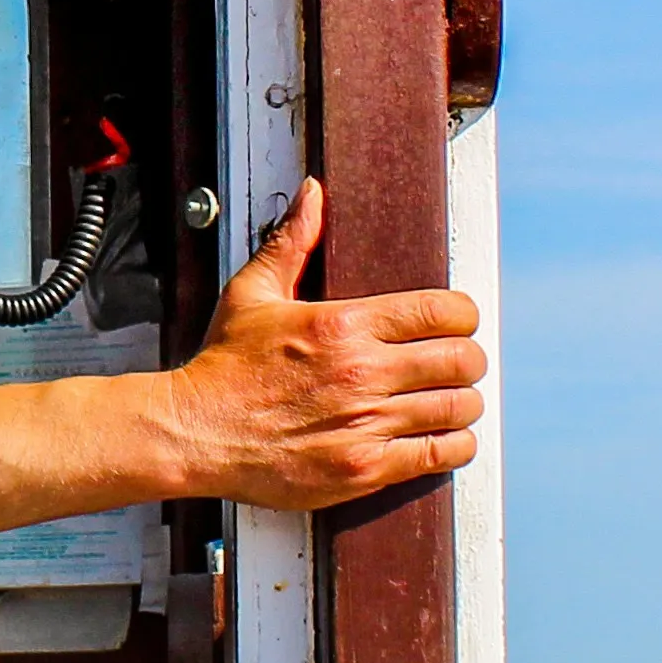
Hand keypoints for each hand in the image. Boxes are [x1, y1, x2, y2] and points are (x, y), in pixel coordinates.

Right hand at [150, 180, 486, 510]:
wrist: (194, 433)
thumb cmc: (224, 368)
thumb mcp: (253, 293)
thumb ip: (292, 242)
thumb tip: (314, 194)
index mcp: (344, 325)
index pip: (443, 312)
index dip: (462, 315)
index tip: (456, 323)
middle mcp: (363, 373)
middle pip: (462, 359)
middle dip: (467, 357)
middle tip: (457, 362)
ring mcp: (367, 424)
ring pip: (459, 407)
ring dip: (463, 401)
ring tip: (450, 399)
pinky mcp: (365, 468)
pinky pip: (441, 454)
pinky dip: (454, 445)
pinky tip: (444, 437)